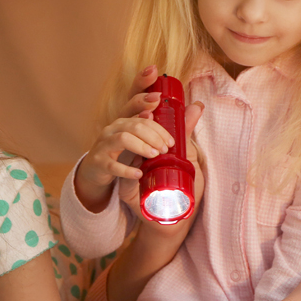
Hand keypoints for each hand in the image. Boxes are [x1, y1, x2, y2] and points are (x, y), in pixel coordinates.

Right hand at [119, 102, 205, 235]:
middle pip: (131, 121)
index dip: (142, 95)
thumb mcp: (172, 151)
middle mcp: (116, 131)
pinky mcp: (103, 169)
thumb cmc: (156, 172)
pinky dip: (127, 170)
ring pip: (122, 138)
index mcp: (132, 124)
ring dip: (141, 144)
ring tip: (156, 155)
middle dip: (151, 129)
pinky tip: (140, 174)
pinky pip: (112, 166)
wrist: (142, 206)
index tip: (158, 98)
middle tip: (167, 145)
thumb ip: (182, 129)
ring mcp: (106, 149)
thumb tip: (197, 106)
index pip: (134, 103)